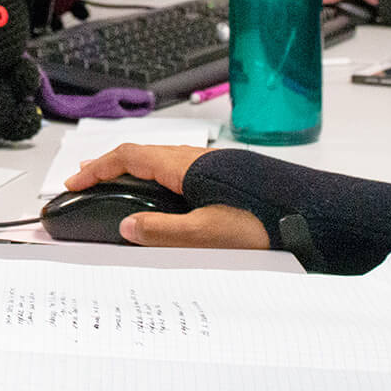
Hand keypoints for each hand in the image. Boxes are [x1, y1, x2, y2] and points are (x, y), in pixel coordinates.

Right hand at [63, 144, 269, 248]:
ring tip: (119, 187)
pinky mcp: (228, 174)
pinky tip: (163, 197)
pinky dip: (157, 178)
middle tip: (87, 179)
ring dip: (135, 171)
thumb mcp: (208, 236)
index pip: (129, 157)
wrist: (315, 215)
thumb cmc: (266, 223)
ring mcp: (213, 164)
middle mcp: (197, 158)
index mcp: (185, 167)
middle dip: (111, 166)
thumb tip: (127, 226)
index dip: (98, 168)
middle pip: (143, 154)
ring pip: (162, 161)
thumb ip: (163, 231)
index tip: (75, 180)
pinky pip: (180, 169)